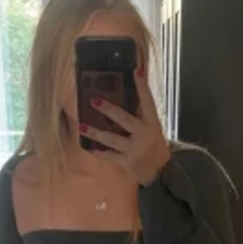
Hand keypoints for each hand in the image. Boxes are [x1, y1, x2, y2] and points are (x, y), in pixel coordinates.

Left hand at [79, 68, 170, 185]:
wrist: (161, 172)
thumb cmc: (155, 147)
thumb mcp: (154, 130)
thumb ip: (141, 117)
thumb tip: (125, 98)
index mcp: (152, 124)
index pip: (148, 102)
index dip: (142, 87)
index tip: (136, 71)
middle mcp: (143, 135)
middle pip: (125, 119)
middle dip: (109, 110)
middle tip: (93, 100)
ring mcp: (134, 149)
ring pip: (112, 139)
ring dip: (95, 133)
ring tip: (81, 126)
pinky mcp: (127, 162)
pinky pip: (110, 156)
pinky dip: (100, 152)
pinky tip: (89, 147)